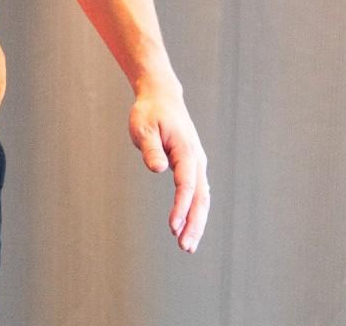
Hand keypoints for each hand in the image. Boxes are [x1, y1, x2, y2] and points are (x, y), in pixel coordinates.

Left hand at [128, 81, 208, 252]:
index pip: (186, 184)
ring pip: (202, 198)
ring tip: (187, 245)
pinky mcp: (192, 166)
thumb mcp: (143, 127)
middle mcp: (196, 159)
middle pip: (200, 197)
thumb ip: (150, 148)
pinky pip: (197, 193)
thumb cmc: (149, 112)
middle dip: (194, 223)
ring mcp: (197, 163)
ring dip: (196, 221)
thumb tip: (159, 169)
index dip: (180, 207)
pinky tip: (187, 227)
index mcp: (186, 150)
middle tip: (185, 247)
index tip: (173, 226)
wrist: (162, 98)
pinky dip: (194, 211)